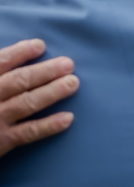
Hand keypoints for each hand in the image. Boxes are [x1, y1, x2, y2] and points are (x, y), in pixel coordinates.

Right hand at [0, 39, 77, 156]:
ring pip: (26, 103)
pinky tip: (68, 118)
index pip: (0, 63)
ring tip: (73, 83)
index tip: (40, 45)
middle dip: (44, 71)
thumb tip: (9, 58)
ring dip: (52, 92)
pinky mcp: (1, 141)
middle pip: (18, 81)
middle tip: (68, 64)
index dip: (19, 53)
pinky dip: (48, 126)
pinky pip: (28, 132)